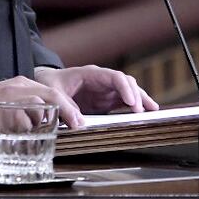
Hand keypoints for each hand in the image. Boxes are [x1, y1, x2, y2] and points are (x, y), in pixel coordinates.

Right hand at [0, 76, 82, 139]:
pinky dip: (26, 128)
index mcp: (22, 84)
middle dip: (68, 111)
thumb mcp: (9, 101)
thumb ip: (28, 107)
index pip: (52, 91)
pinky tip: (25, 135)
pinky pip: (20, 120)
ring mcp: (9, 97)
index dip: (69, 106)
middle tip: (78, 126)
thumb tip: (49, 122)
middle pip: (51, 95)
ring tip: (50, 132)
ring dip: (46, 121)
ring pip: (37, 107)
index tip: (79, 120)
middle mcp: (18, 86)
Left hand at [35, 65, 158, 114]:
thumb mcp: (54, 94)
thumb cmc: (50, 84)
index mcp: (91, 74)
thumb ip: (66, 107)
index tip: (131, 102)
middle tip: (141, 111)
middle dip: (136, 95)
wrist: (47, 84)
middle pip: (126, 82)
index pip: (114, 77)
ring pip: (129, 91)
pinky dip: (135, 106)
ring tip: (152, 111)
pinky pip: (124, 101)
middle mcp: (102, 80)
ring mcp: (105, 90)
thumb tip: (79, 124)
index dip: (124, 88)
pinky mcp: (106, 100)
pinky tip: (144, 114)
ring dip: (140, 99)